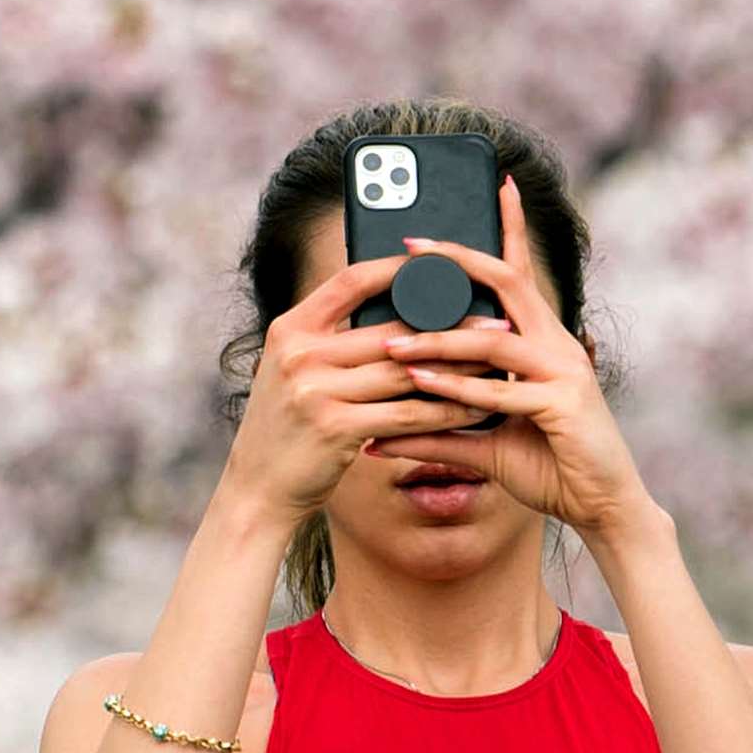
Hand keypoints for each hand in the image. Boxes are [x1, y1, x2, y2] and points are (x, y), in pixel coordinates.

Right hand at [221, 254, 494, 530]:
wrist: (257, 488)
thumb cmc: (286, 428)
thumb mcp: (293, 371)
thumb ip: (331, 342)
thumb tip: (396, 319)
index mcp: (290, 329)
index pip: (351, 281)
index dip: (397, 269)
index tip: (439, 264)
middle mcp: (300, 354)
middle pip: (390, 329)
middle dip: (449, 325)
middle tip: (495, 321)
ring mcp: (316, 391)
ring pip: (406, 372)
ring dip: (457, 369)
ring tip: (495, 363)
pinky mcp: (336, 428)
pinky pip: (406, 414)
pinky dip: (445, 411)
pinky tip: (474, 409)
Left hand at [368, 173, 658, 538]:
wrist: (601, 507)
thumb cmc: (549, 466)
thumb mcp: (483, 444)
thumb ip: (434, 432)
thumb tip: (376, 437)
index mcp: (541, 340)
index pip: (518, 273)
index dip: (509, 228)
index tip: (496, 186)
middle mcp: (555, 344)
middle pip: (507, 283)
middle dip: (459, 259)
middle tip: (412, 243)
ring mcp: (564, 371)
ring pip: (492, 342)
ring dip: (438, 341)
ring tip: (391, 343)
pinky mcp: (564, 406)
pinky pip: (503, 392)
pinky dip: (459, 389)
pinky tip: (422, 385)